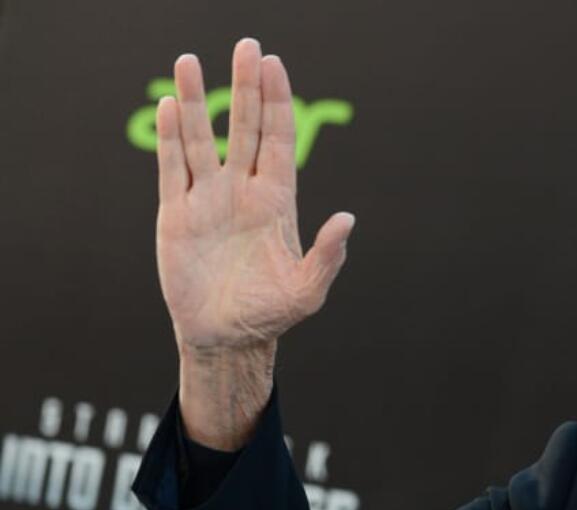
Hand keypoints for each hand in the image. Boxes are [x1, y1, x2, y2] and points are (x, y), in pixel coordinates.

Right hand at [155, 37, 353, 356]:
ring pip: (202, 138)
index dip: (276, 102)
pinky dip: (170, 138)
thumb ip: (327, 256)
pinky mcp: (177, 214)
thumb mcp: (308, 291)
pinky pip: (172, 168)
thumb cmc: (271, 315)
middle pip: (244, 127)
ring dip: (195, 101)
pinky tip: (169, 105)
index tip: (273, 65)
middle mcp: (243, 191)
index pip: (278, 140)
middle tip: (246, 45)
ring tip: (190, 61)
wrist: (226, 337)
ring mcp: (209, 199)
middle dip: (245, 87)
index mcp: (277, 201)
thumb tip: (347, 219)